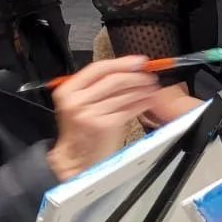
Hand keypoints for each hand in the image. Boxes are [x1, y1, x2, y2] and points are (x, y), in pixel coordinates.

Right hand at [47, 58, 162, 181]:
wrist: (76, 160)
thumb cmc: (81, 132)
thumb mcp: (81, 104)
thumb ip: (97, 87)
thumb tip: (126, 71)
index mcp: (69, 90)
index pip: (98, 68)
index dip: (121, 63)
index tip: (138, 61)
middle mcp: (77, 100)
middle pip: (113, 79)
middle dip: (136, 76)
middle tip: (150, 75)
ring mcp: (90, 113)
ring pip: (123, 94)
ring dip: (142, 89)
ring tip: (153, 87)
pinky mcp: (104, 125)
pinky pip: (129, 110)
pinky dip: (142, 103)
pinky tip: (149, 100)